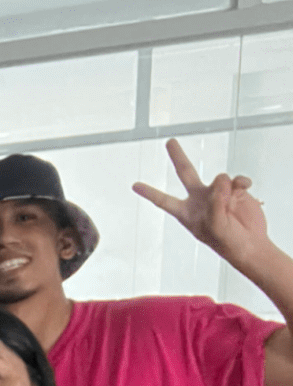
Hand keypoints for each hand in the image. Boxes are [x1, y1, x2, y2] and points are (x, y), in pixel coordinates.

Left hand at [135, 139, 270, 271]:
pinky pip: (237, 179)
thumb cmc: (228, 242)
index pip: (163, 201)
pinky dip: (241, 182)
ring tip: (231, 204)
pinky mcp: (236, 190)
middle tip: (170, 141)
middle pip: (186, 173)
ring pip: (220, 178)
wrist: (250, 244)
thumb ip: (216, 203)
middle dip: (178, 156)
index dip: (150, 192)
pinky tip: (245, 187)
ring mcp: (218, 192)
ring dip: (226, 187)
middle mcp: (200, 199)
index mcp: (186, 212)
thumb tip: (220, 178)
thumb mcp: (216, 227)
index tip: (134, 185)